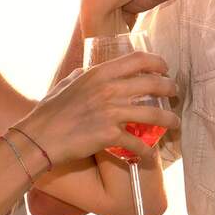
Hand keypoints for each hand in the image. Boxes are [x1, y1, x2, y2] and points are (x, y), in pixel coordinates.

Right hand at [16, 50, 179, 165]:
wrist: (39, 138)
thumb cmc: (50, 111)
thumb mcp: (67, 84)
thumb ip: (82, 75)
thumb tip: (89, 71)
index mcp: (99, 73)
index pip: (138, 60)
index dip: (157, 63)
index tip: (164, 69)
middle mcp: (108, 89)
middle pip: (153, 84)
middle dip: (170, 88)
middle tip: (175, 94)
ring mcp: (110, 112)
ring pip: (153, 114)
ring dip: (169, 120)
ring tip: (175, 124)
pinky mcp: (109, 135)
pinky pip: (137, 143)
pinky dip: (146, 151)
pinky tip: (149, 155)